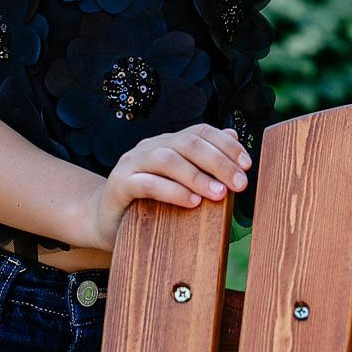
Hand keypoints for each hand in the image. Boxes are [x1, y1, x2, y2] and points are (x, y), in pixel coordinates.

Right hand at [82, 124, 250, 252]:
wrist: (104, 219)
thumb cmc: (149, 202)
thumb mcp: (179, 182)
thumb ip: (204, 162)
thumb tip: (234, 135)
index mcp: (167, 142)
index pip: (200, 132)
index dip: (225, 145)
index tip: (247, 164)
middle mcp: (149, 147)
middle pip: (188, 143)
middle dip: (218, 162)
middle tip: (240, 183)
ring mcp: (131, 164)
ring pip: (167, 159)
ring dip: (197, 176)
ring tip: (219, 194)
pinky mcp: (119, 185)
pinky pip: (146, 183)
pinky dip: (171, 190)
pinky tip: (191, 201)